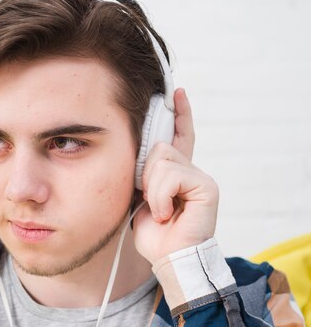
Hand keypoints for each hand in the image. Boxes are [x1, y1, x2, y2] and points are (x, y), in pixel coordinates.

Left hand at [132, 88, 218, 263]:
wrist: (167, 256)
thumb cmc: (154, 231)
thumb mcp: (141, 193)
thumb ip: (145, 170)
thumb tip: (145, 146)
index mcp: (176, 171)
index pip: (179, 134)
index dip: (179, 113)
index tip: (176, 92)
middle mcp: (191, 170)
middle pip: (159, 147)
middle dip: (145, 174)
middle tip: (149, 199)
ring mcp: (201, 177)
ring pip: (162, 160)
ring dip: (151, 189)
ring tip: (159, 209)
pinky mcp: (206, 187)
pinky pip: (171, 176)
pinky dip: (160, 196)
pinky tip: (166, 213)